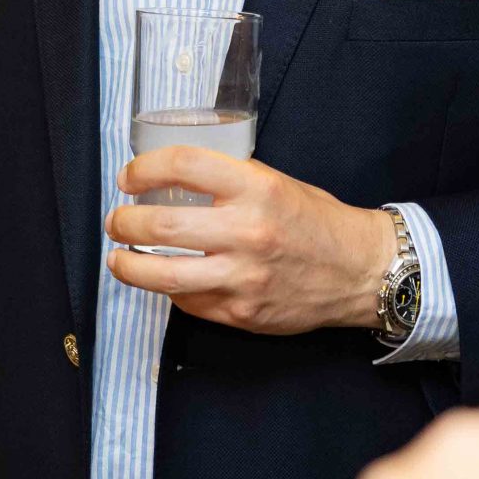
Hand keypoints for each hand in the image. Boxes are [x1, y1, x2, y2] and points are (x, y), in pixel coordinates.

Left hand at [105, 147, 394, 334]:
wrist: (361, 271)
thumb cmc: (319, 223)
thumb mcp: (279, 183)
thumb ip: (232, 181)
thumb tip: (178, 181)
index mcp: (258, 188)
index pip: (183, 165)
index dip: (144, 168)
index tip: (130, 176)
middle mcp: (248, 232)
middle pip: (161, 224)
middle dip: (124, 221)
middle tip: (117, 219)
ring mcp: (244, 277)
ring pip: (163, 274)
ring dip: (128, 266)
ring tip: (118, 258)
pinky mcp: (242, 313)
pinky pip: (188, 302)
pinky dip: (170, 290)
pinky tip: (166, 280)